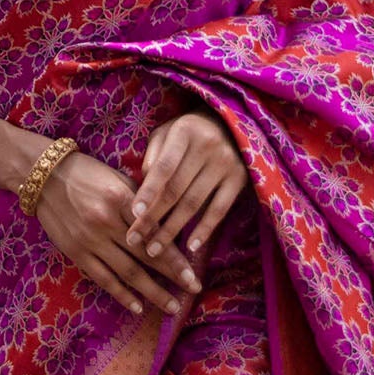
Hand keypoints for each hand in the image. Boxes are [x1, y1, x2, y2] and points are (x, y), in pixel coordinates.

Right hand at [34, 149, 198, 319]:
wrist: (44, 176)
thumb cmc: (88, 174)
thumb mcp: (119, 178)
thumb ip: (141, 202)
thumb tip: (168, 225)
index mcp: (122, 198)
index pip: (156, 233)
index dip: (175, 256)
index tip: (193, 272)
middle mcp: (107, 221)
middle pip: (146, 255)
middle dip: (172, 276)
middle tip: (193, 290)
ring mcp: (90, 240)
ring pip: (128, 272)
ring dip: (152, 292)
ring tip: (171, 306)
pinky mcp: (76, 252)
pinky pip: (103, 279)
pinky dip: (122, 295)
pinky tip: (138, 307)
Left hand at [126, 109, 248, 275]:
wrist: (229, 124)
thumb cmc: (188, 133)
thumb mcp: (166, 132)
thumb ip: (153, 156)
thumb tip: (144, 186)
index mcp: (185, 131)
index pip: (163, 167)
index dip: (148, 192)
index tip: (134, 214)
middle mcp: (208, 146)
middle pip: (175, 190)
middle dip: (153, 218)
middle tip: (134, 239)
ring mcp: (226, 163)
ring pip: (194, 204)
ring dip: (172, 230)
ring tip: (153, 249)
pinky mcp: (240, 179)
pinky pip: (219, 210)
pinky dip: (204, 230)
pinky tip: (190, 247)